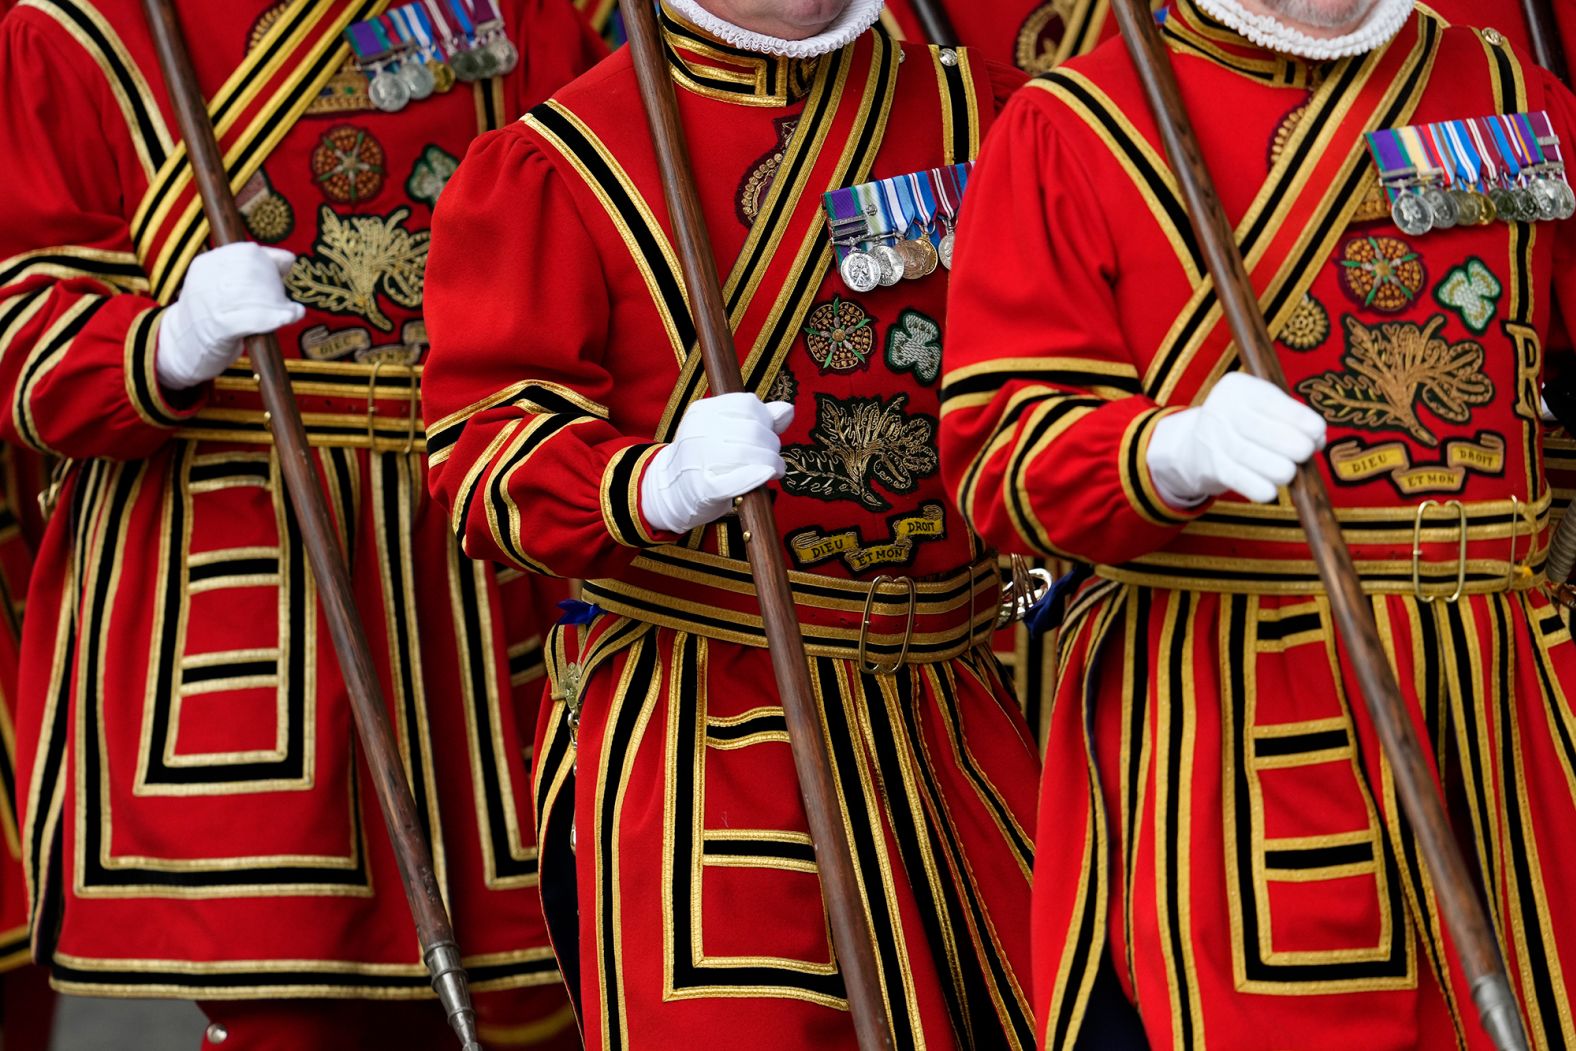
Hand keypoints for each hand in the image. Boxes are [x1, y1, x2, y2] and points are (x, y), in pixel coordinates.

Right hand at [156, 244, 304, 389]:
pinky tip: (289, 318)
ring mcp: (210, 303)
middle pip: (253, 271)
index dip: (270, 265)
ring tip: (291, 313)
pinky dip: (276, 318)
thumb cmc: (213, 315)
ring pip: (255, 293)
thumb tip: (289, 258)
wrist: (180, 348)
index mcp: (207, 263)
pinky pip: (254, 318)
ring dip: (280, 304)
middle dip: (275, 286)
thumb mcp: (225, 285)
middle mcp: (206, 279)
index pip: (248, 253)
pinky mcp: (218, 328)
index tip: (280, 278)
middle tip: (284, 303)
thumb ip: (255, 269)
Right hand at [640, 393, 794, 534]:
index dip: (767, 419)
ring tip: (776, 468)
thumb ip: (758, 419)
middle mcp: (697, 431)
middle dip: (772, 444)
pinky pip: (735, 481)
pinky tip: (768, 474)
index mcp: (702, 411)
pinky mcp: (702, 488)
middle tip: (774, 456)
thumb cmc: (705, 457)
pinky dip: (756, 476)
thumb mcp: (724, 430)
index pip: (747, 404)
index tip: (769, 432)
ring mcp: (698, 460)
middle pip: (751, 430)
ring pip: (746, 454)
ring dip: (771, 461)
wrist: (669, 489)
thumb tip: (788, 409)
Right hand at [1146, 373, 1325, 505]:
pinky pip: (1237, 479)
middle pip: (1260, 430)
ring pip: (1249, 456)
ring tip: (1290, 472)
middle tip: (1306, 453)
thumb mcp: (1264, 408)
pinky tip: (1271, 490)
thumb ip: (1292, 418)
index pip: (1271, 402)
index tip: (1318, 432)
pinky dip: (1257, 487)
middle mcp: (1220, 409)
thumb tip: (1318, 439)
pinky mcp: (1210, 466)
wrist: (1195, 443)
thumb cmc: (1244, 423)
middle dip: (1292, 444)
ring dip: (1280, 468)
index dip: (1299, 419)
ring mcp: (1212, 438)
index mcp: (1237, 388)